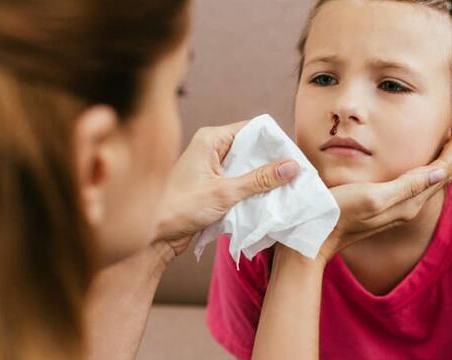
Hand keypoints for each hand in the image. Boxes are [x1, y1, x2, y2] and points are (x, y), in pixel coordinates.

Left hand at [154, 120, 299, 256]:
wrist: (154, 235)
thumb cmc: (180, 208)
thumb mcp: (225, 193)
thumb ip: (259, 179)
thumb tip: (292, 166)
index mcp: (211, 139)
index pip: (252, 129)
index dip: (274, 141)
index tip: (295, 155)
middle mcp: (213, 149)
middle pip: (253, 148)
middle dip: (273, 162)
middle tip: (297, 174)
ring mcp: (214, 168)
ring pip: (249, 167)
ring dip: (265, 178)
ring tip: (290, 187)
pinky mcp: (215, 186)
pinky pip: (242, 182)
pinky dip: (255, 190)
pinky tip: (272, 198)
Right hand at [317, 119, 451, 262]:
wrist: (316, 235)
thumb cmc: (339, 212)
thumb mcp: (373, 197)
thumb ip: (407, 186)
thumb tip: (441, 169)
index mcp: (410, 200)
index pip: (444, 167)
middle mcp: (410, 204)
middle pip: (444, 170)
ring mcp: (400, 206)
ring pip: (434, 175)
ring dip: (449, 153)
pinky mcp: (389, 204)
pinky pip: (421, 181)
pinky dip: (432, 163)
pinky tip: (431, 160)